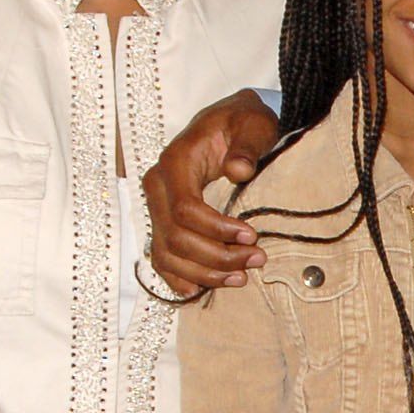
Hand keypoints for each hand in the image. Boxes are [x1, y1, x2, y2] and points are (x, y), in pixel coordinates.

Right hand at [142, 90, 277, 295]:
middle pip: (176, 237)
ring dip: (203, 273)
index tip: (252, 236)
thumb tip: (239, 171)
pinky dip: (179, 278)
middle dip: (217, 257)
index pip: (185, 209)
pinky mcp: (164, 221)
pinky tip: (200, 290)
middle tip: (256, 259)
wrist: (231, 122)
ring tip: (241, 277)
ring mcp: (157, 206)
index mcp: (175, 162)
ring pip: (168, 254)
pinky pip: (162, 258)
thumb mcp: (252, 125)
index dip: (217, 230)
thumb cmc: (243, 122)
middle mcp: (158, 186)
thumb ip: (246, 146)